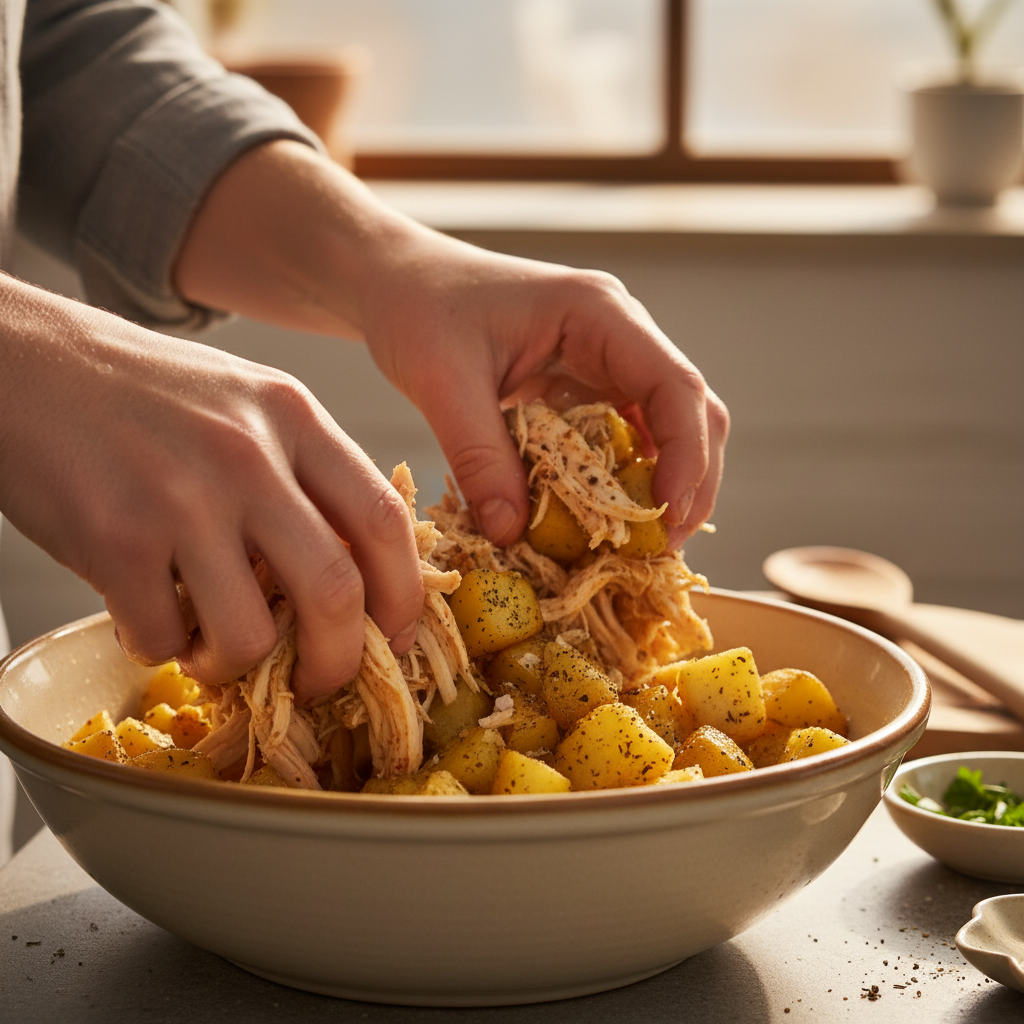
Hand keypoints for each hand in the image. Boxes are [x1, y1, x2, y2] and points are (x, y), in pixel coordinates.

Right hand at [0, 274, 422, 701]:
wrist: (23, 361)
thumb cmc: (142, 390)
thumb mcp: (247, 402)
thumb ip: (306, 472)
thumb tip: (355, 572)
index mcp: (294, 418)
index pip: (384, 521)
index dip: (403, 595)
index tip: (393, 635)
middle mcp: (248, 456)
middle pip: (335, 593)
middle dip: (337, 661)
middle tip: (319, 681)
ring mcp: (182, 498)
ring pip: (247, 635)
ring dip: (235, 665)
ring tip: (211, 646)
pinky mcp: (115, 539)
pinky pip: (161, 638)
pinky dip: (160, 649)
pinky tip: (146, 617)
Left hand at [358, 237, 729, 548]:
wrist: (399, 282)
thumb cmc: (419, 310)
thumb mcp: (442, 383)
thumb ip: (479, 457)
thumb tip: (511, 533)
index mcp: (599, 312)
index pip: (674, 384)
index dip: (686, 453)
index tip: (666, 513)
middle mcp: (619, 333)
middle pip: (691, 411)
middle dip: (690, 481)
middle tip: (664, 546)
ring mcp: (608, 360)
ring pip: (667, 428)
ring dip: (663, 486)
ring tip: (642, 545)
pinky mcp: (587, 386)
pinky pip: (625, 438)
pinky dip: (624, 481)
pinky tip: (604, 520)